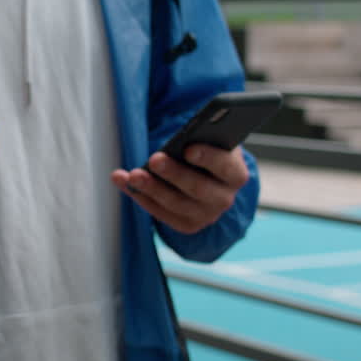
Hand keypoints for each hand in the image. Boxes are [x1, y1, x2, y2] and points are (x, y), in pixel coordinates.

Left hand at [110, 145, 249, 234]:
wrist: (206, 177)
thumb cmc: (205, 152)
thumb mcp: (210, 141)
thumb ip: (202, 137)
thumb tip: (183, 135)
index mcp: (235, 174)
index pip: (226, 168)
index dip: (209, 158)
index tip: (188, 149)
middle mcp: (224, 198)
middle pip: (198, 189)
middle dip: (174, 174)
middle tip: (154, 159)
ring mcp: (205, 215)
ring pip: (176, 204)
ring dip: (151, 188)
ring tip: (132, 175)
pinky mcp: (187, 224)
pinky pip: (161, 214)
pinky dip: (141, 197)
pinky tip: (125, 182)